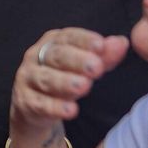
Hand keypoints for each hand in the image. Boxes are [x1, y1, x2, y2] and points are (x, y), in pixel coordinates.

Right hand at [10, 28, 128, 133]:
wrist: (36, 106)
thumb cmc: (65, 79)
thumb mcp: (86, 66)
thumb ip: (104, 56)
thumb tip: (122, 43)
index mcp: (53, 42)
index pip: (68, 37)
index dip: (84, 40)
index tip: (100, 45)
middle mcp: (37, 56)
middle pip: (57, 56)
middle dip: (77, 61)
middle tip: (96, 67)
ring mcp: (28, 78)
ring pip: (46, 79)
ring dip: (65, 82)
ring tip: (84, 86)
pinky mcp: (25, 101)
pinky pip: (40, 103)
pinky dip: (55, 107)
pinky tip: (71, 110)